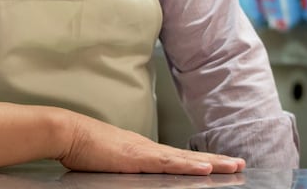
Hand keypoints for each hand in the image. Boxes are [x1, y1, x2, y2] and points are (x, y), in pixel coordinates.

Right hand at [56, 112, 244, 174]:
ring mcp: (144, 151)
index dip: (197, 160)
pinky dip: (189, 165)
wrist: (66, 131)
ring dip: (212, 162)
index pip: (175, 157)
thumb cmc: (79, 146)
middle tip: (240, 163)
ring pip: (185, 158)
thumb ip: (119, 167)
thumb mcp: (105, 161)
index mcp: (139, 149)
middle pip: (187, 156)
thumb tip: (123, 174)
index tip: (218, 163)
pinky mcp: (137, 157)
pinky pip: (169, 163)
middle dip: (216, 160)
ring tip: (235, 166)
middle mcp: (147, 147)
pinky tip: (206, 168)